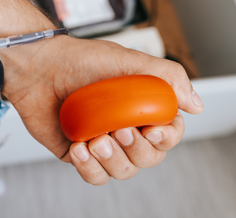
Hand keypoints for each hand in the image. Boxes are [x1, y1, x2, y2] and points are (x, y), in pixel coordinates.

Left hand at [0, 35, 202, 184]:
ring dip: (112, 159)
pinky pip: (95, 176)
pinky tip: (79, 147)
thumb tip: (196, 105)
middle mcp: (125, 128)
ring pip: (123, 171)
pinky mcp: (79, 155)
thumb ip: (167, 77)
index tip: (151, 129)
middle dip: (136, 149)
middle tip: (119, 130)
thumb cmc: (80, 60)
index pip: (169, 133)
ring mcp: (103, 143)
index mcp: (142, 108)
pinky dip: (89, 167)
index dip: (166, 138)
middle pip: (149, 158)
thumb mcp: (129, 59)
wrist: (39, 68)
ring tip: (95, 139)